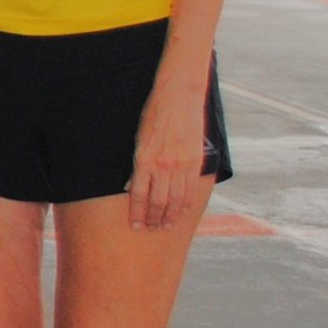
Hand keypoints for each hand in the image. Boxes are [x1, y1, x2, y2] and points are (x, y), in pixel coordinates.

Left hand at [129, 70, 212, 231]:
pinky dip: (186, 202)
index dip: (137, 213)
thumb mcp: (138, 139)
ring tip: (165, 225)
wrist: (177, 98)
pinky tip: (182, 211)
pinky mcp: (194, 161)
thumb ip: (138, 165)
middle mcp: (162, 166)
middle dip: (153, 219)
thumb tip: (132, 187)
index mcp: (144, 160)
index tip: (136, 226)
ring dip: (170, 215)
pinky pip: (190, 188)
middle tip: (150, 229)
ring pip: (175, 199)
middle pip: (157, 201)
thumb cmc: (153, 116)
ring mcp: (180, 165)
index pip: (138, 195)